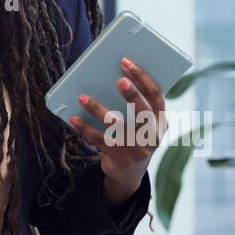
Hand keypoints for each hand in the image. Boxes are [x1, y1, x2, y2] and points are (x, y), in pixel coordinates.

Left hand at [66, 57, 167, 193]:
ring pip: (116, 126)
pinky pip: (99, 140)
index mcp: (161, 121)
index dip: (143, 78)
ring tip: (82, 97)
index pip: (156, 95)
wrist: (129, 172)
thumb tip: (110, 74)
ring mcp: (137, 150)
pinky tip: (73, 118)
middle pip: (144, 112)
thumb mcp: (141, 122)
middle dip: (132, 94)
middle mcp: (153, 136)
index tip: (126, 62)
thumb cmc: (133, 135)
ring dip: (97, 109)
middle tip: (118, 79)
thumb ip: (134, 103)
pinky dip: (84, 128)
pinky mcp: (120, 158)